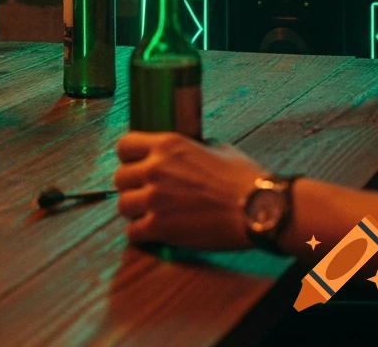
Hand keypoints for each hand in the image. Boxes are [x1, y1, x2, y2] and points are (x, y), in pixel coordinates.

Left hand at [114, 132, 263, 249]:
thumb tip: (190, 148)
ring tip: (147, 213)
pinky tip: (152, 232)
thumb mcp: (215, 147)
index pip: (124, 145)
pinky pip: (132, 232)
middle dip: (131, 185)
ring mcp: (156, 199)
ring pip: (122, 205)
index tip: (135, 164)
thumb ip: (193, 146)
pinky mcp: (161, 228)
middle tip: (144, 193)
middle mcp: (155, 169)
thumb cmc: (243, 177)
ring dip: (133, 210)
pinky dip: (140, 234)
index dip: (128, 156)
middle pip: (119, 177)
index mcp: (167, 144)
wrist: (257, 209)